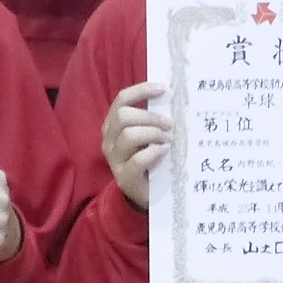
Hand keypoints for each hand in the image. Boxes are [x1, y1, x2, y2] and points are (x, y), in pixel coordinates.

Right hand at [102, 81, 172, 211]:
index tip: (163, 89)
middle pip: (123, 116)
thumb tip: (173, 98)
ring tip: (168, 139)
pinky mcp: (124, 177)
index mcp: (114, 125)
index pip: (122, 99)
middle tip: (169, 124)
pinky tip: (165, 151)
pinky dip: (154, 153)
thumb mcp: (148, 135)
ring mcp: (115, 159)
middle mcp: (109, 140)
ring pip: (128, 135)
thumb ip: (153, 119)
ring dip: (153, 133)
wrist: (145, 193)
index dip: (141, 91)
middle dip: (150, 117)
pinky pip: (138, 160)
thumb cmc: (149, 158)